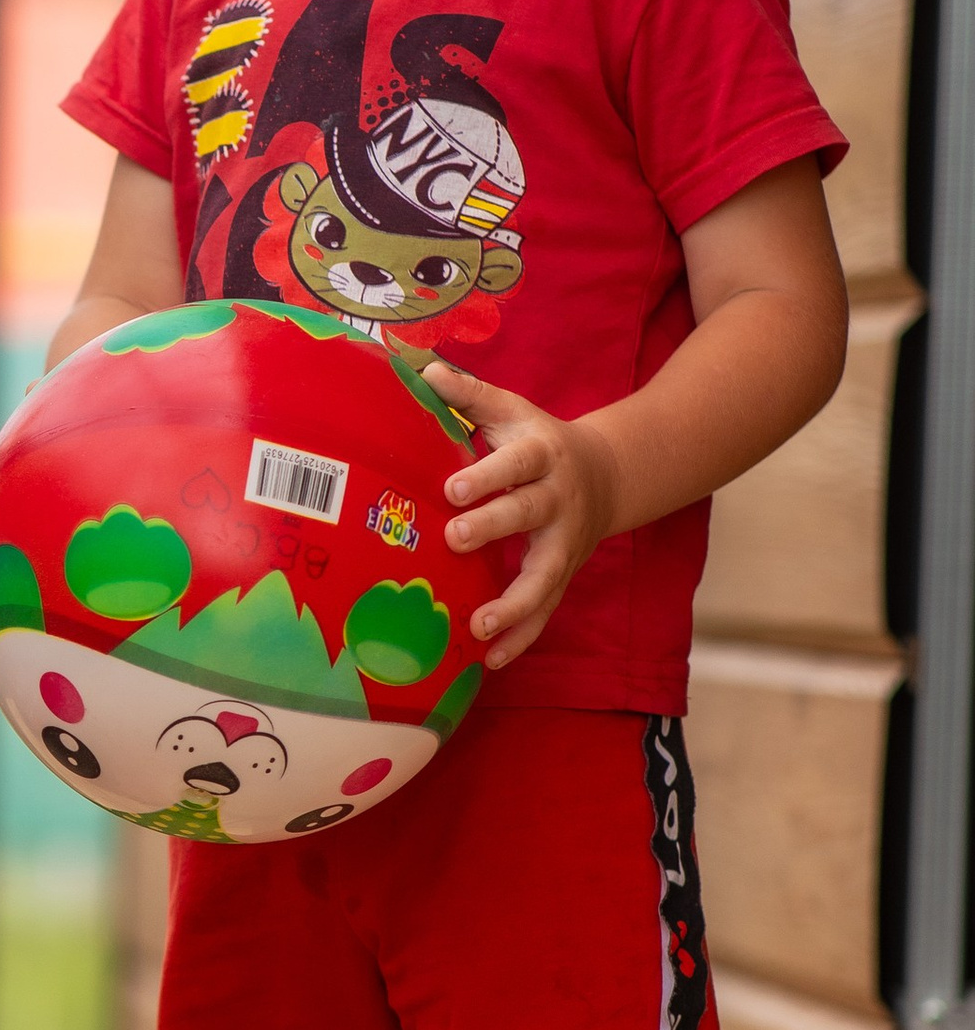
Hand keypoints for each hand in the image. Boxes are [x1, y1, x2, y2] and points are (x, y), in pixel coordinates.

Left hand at [423, 362, 619, 673]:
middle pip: (529, 514)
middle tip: (455, 537)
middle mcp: (557, 500)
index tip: (452, 487)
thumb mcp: (510, 410)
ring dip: (515, 604)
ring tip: (480, 626)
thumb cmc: (536, 441)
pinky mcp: (561, 575)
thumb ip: (469, 393)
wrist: (605, 475)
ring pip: (545, 576)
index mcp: (541, 455)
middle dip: (494, 527)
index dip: (487, 474)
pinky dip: (522, 638)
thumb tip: (423, 369)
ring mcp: (563, 543)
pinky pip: (545, 611)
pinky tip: (492, 661)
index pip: (516, 463)